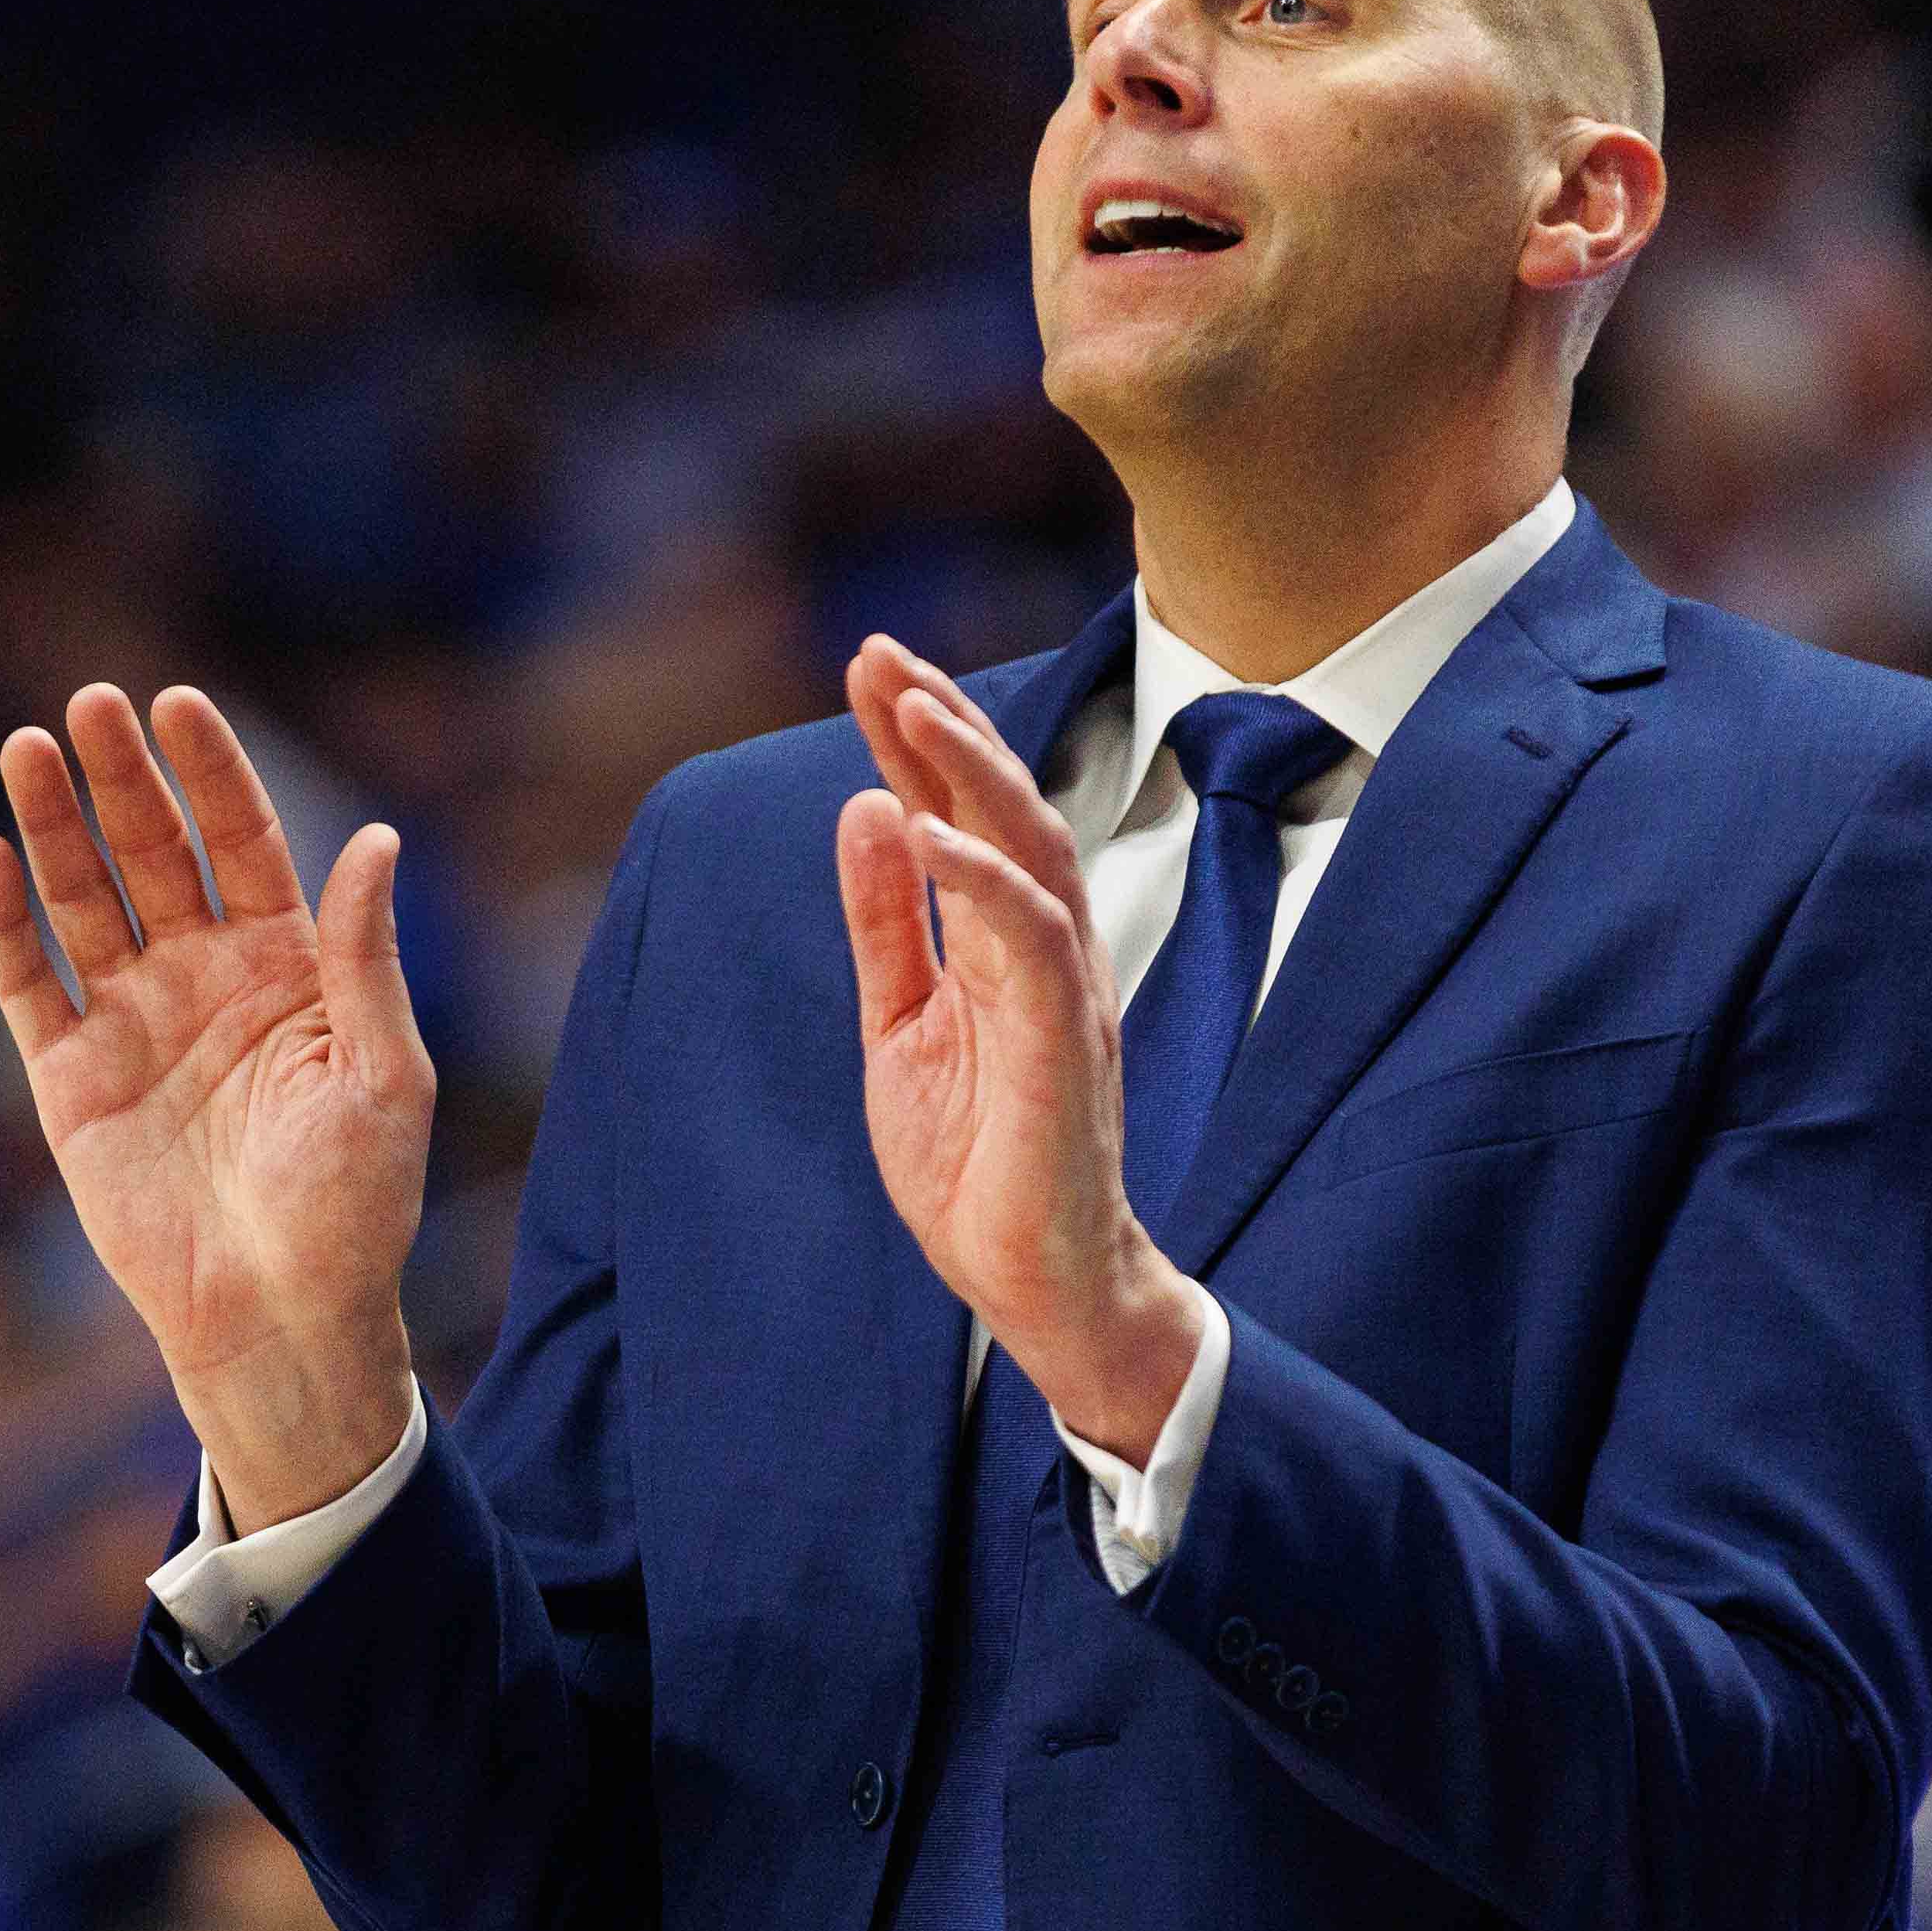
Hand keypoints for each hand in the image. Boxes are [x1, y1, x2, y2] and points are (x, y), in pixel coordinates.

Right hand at [0, 684, 432, 1530]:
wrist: (282, 1318)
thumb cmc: (356, 1207)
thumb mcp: (386, 1075)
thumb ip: (365, 958)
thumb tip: (376, 838)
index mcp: (288, 969)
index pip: (242, 842)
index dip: (209, 772)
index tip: (178, 704)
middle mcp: (204, 981)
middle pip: (153, 852)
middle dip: (122, 779)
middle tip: (91, 705)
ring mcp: (131, 1025)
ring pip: (83, 900)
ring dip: (54, 826)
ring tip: (27, 747)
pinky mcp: (70, 1082)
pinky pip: (29, 984)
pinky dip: (4, 922)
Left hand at [832, 638, 1200, 1458]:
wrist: (1035, 1280)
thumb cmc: (979, 1163)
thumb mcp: (900, 1026)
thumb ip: (886, 925)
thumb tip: (867, 811)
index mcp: (998, 945)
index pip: (958, 815)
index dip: (916, 738)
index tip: (870, 662)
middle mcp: (1041, 950)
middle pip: (1003, 808)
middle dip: (942, 722)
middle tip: (881, 650)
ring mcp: (1061, 992)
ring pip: (1031, 850)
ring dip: (971, 771)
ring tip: (913, 703)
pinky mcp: (1063, 1043)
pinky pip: (1032, 939)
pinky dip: (981, 876)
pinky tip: (927, 827)